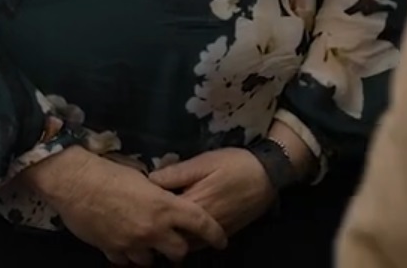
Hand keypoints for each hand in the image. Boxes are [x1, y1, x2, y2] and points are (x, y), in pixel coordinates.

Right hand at [23, 148, 228, 264]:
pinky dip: (127, 253)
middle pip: (179, 251)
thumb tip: (167, 197)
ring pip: (151, 260)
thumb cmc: (110, 173)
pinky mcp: (112, 250)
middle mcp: (153, 229)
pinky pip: (125, 260)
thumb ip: (159, 194)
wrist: (76, 183)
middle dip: (178, 248)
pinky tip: (123, 242)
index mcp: (165, 206)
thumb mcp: (143, 179)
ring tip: (146, 241)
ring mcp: (132, 243)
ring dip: (151, 252)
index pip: (200, 223)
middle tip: (174, 241)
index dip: (214, 234)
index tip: (221, 241)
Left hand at [148, 148, 277, 239]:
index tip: (137, 203)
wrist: (269, 175)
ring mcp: (214, 231)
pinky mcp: (224, 233)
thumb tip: (150, 179)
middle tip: (145, 218)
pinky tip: (182, 232)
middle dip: (158, 229)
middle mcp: (202, 223)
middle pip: (171, 234)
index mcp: (193, 203)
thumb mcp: (205, 161)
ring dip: (172, 238)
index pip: (162, 215)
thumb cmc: (235, 164)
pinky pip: (200, 245)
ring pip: (185, 244)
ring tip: (160, 228)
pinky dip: (188, 241)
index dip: (148, 210)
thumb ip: (177, 173)